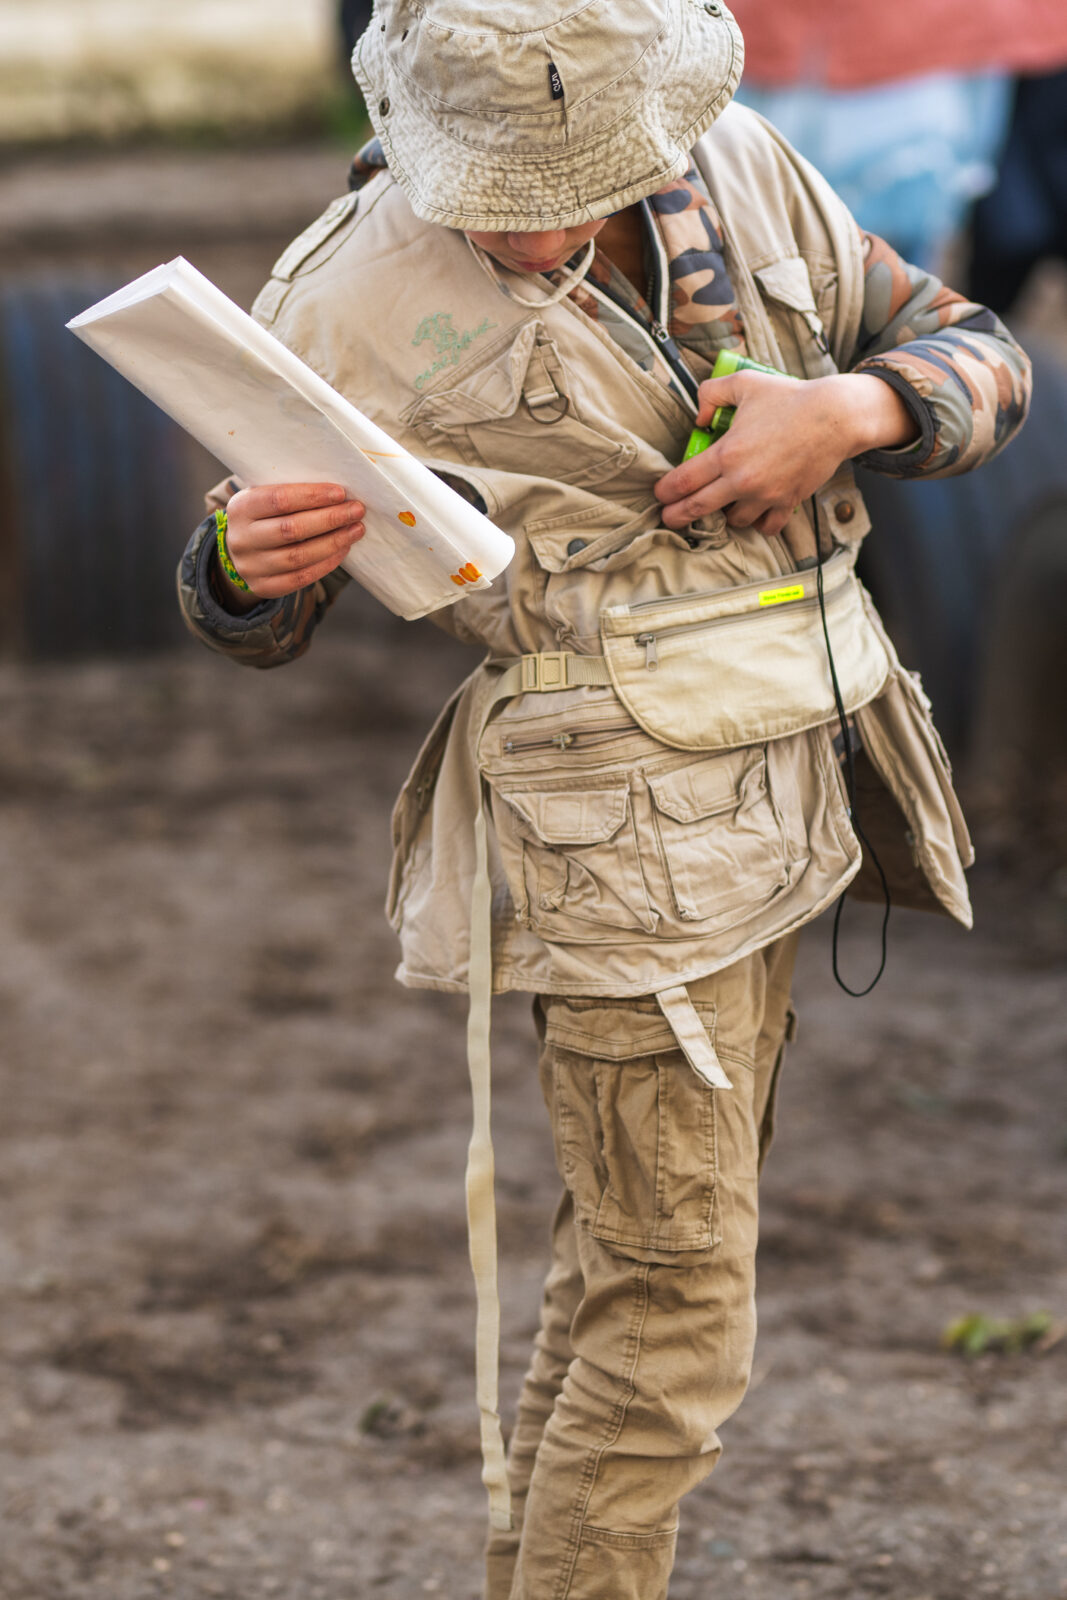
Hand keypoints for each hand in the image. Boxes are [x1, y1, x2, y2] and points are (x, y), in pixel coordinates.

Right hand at [221, 482, 365, 603]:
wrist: (243, 550)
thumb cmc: (264, 516)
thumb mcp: (266, 497)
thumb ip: (292, 492)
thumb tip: (337, 492)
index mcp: (241, 508)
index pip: (278, 500)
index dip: (312, 496)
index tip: (340, 493)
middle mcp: (242, 539)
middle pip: (291, 529)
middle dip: (329, 519)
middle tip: (356, 510)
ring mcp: (251, 566)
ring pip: (299, 556)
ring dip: (333, 542)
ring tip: (355, 530)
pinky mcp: (264, 587)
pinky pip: (301, 577)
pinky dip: (326, 563)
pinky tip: (343, 549)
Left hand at [654, 371, 917, 537]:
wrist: (834, 417)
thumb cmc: (789, 398)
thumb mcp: (744, 384)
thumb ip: (712, 394)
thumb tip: (699, 417)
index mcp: (727, 453)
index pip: (684, 480)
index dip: (666, 490)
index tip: (659, 494)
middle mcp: (742, 480)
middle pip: (698, 508)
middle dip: (677, 516)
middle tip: (668, 519)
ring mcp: (766, 495)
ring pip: (733, 520)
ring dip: (724, 516)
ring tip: (721, 507)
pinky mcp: (787, 502)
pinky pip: (767, 526)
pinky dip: (758, 523)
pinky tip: (754, 514)